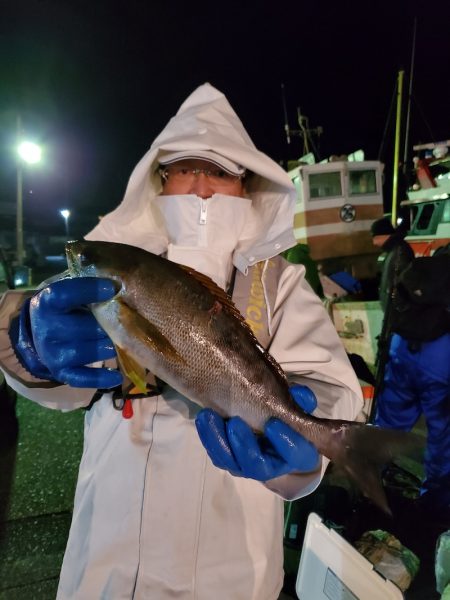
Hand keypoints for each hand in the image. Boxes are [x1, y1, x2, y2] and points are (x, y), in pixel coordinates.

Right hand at [12, 277, 122, 388]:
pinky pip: (83, 378)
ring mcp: (53, 354)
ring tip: (117, 340)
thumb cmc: (64, 308)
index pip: (65, 294)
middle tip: (124, 322)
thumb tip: (118, 286)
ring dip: (110, 346)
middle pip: (89, 327)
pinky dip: (101, 378)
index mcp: (48, 303)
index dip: (89, 290)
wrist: (38, 332)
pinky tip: (117, 376)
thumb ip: (88, 289)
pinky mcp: (61, 372)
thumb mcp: (69, 293)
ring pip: (93, 351)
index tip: (111, 287)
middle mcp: (48, 329)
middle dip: (110, 324)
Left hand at [195, 384, 319, 480]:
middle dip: (245, 445)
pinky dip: (208, 437)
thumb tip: (301, 395)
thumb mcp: (296, 407)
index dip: (285, 442)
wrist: (271, 434)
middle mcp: (272, 466)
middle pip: (257, 466)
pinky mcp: (229, 460)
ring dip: (218, 440)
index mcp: (297, 455)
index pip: (294, 455)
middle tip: (235, 422)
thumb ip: (301, 401)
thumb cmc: (286, 418)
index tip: (273, 423)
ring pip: (232, 462)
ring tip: (208, 416)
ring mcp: (247, 466)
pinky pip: (217, 454)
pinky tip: (204, 418)